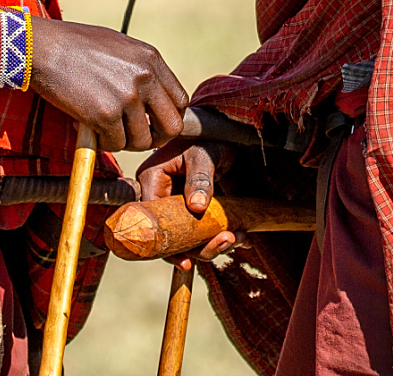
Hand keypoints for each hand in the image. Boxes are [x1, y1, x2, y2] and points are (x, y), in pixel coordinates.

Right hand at [29, 20, 188, 151]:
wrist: (41, 47)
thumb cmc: (74, 45)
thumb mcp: (119, 47)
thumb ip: (140, 70)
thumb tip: (153, 100)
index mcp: (151, 59)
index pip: (180, 101)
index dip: (168, 118)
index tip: (153, 124)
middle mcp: (145, 77)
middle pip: (172, 126)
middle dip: (156, 138)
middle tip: (137, 138)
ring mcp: (127, 96)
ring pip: (143, 140)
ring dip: (125, 141)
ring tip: (107, 130)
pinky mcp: (105, 114)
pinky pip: (116, 144)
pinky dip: (104, 143)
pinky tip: (91, 129)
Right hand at [138, 140, 237, 260]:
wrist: (223, 131)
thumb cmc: (207, 137)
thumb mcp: (203, 155)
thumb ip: (200, 179)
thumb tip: (196, 206)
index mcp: (151, 180)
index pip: (151, 220)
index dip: (166, 245)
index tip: (186, 260)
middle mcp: (160, 195)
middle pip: (171, 235)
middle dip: (199, 246)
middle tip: (227, 241)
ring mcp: (176, 204)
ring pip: (188, 237)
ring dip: (214, 243)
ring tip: (239, 237)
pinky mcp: (192, 209)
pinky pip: (202, 230)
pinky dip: (221, 235)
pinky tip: (241, 236)